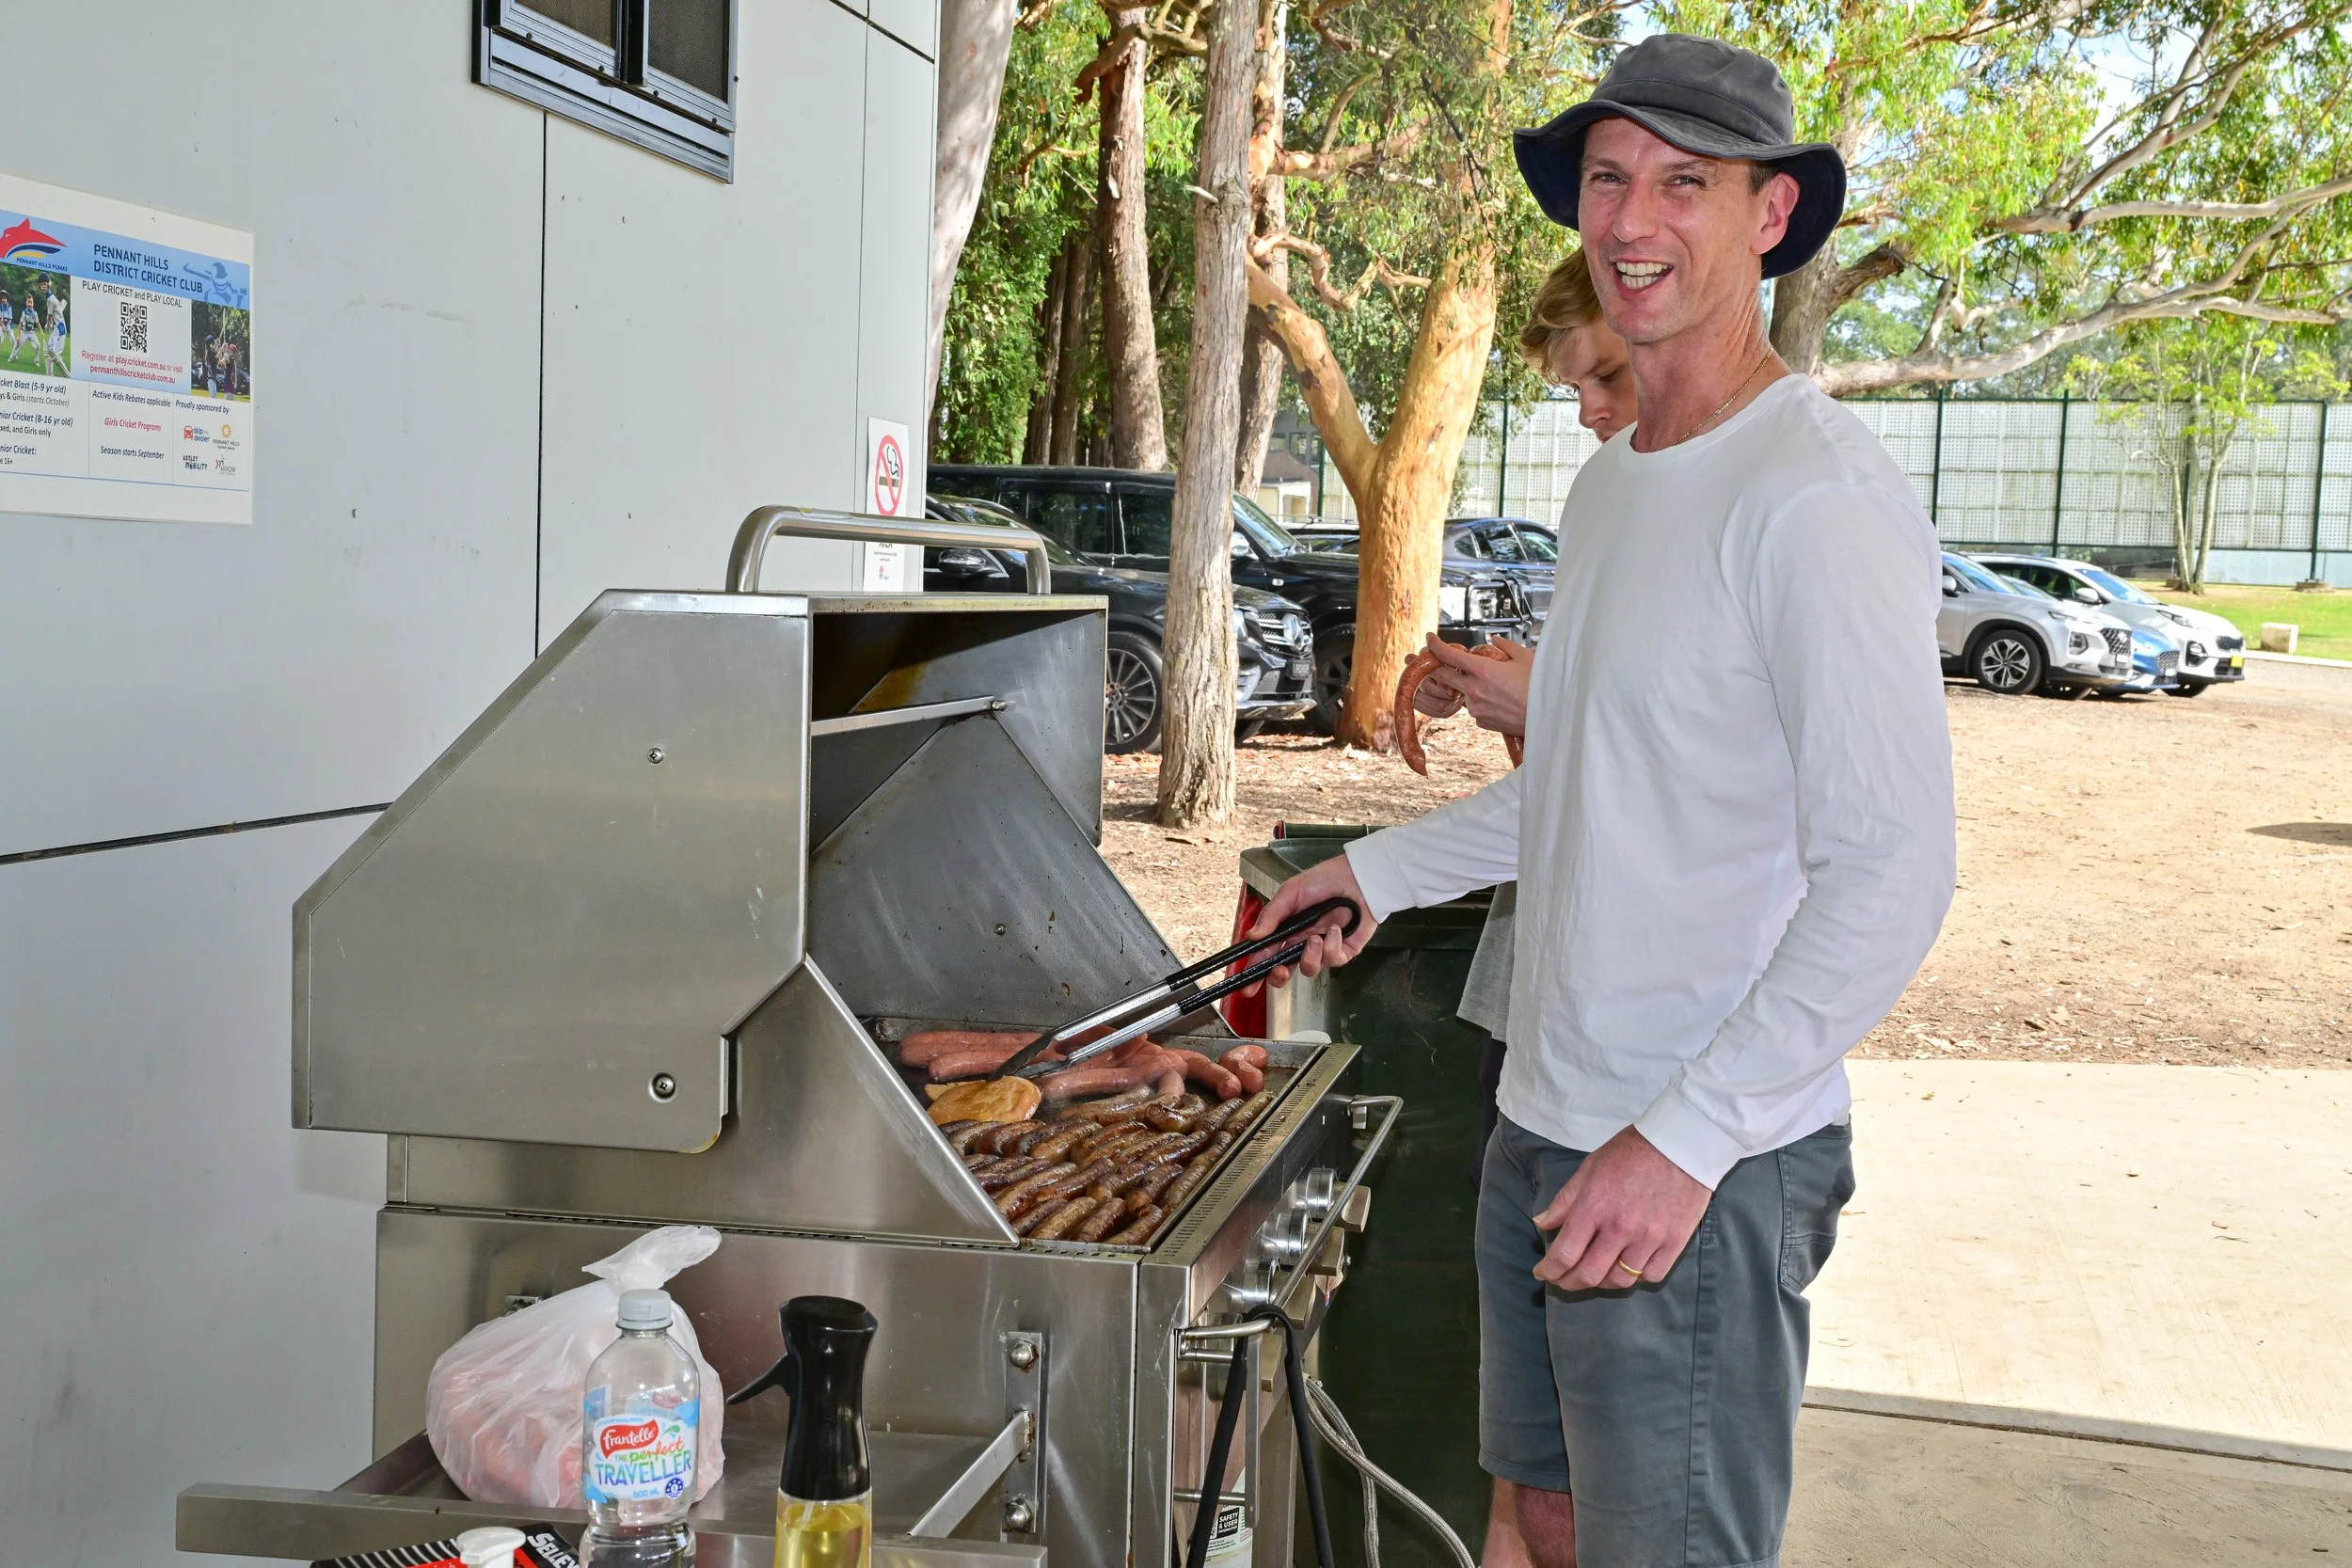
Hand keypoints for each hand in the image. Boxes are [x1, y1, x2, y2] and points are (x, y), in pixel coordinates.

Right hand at [1243, 854, 1377, 991]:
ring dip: (1310, 956)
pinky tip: (1334, 930)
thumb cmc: (1324, 880)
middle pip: (1285, 970)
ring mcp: (1323, 948)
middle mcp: (1303, 942)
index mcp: (1287, 930)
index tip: (1247, 987)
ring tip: (1315, 938)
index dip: (1256, 972)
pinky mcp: (1344, 951)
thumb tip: (1252, 936)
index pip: (1267, 954)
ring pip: (1309, 968)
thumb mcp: (1291, 892)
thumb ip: (1272, 915)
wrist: (1357, 877)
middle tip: (1280, 971)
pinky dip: (1332, 946)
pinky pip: (1333, 959)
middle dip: (1279, 977)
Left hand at [1421, 635, 1533, 735]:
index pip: (1448, 655)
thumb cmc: (1541, 686)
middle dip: (1436, 666)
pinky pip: (1474, 707)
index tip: (1429, 639)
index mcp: (1482, 670)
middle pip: (1442, 675)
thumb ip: (1506, 646)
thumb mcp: (1525, 657)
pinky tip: (1499, 699)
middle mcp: (1474, 690)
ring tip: (1494, 684)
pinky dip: (1480, 701)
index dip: (1435, 645)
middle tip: (1434, 660)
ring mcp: (1476, 708)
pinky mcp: (1482, 721)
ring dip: (1467, 685)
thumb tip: (1494, 640)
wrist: (1550, 717)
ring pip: (1461, 692)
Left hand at [1531, 1127, 1711, 1290]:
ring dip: (1602, 1283)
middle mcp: (1620, 1228)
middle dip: (1569, 1283)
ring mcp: (1650, 1238)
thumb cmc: (1630, 1153)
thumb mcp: (1589, 1168)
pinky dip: (1636, 1277)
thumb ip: (1565, 1200)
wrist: (1680, 1144)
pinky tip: (1628, 1266)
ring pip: (1621, 1281)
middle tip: (1563, 1280)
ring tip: (1595, 1275)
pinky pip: (1651, 1276)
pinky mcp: (1675, 1242)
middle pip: (1590, 1275)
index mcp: (1594, 1207)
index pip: (1565, 1253)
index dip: (1549, 1270)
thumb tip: (1542, 1224)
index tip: (1543, 1273)